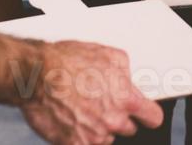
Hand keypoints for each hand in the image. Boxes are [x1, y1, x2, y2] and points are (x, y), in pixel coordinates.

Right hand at [19, 40, 163, 144]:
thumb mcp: (108, 55)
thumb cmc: (67, 63)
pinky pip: (85, 143)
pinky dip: (79, 136)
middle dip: (118, 117)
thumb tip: (129, 79)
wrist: (38, 75)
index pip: (153, 117)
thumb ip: (126, 72)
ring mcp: (94, 136)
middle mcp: (113, 120)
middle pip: (128, 128)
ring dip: (98, 127)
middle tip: (101, 103)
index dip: (149, 115)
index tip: (146, 115)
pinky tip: (72, 119)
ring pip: (105, 137)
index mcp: (125, 99)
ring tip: (82, 108)